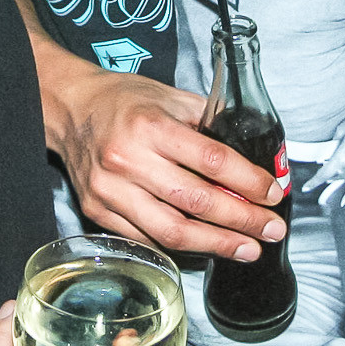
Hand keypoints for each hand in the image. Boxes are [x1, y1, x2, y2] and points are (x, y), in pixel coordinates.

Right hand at [48, 59, 285, 259]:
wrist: (71, 108)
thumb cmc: (123, 100)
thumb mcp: (170, 96)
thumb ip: (209, 122)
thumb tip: (251, 154)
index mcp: (151, 126)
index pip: (212, 161)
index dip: (248, 182)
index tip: (273, 194)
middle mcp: (129, 159)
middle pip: (196, 202)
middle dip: (242, 220)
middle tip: (271, 229)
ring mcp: (111, 190)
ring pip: (172, 231)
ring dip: (217, 244)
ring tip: (247, 249)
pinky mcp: (98, 211)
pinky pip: (147, 239)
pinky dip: (181, 247)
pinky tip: (206, 247)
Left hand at [302, 102, 344, 205]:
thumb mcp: (339, 131)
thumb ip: (332, 144)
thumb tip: (329, 151)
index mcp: (342, 159)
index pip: (323, 174)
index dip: (313, 182)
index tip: (306, 188)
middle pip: (333, 176)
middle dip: (325, 173)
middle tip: (319, 164)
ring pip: (342, 176)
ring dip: (335, 173)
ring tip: (330, 164)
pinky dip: (344, 171)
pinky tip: (342, 168)